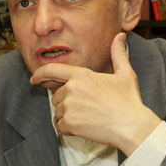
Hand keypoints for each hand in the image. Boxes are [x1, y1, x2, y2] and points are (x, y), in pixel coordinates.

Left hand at [30, 33, 161, 155]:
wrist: (132, 126)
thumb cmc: (129, 101)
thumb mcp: (125, 74)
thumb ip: (118, 54)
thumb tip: (120, 36)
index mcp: (81, 75)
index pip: (52, 70)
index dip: (40, 74)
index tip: (34, 79)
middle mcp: (71, 88)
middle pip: (57, 96)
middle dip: (67, 103)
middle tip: (87, 109)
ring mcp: (69, 106)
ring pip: (58, 112)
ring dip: (69, 117)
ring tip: (89, 118)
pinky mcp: (69, 123)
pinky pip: (60, 126)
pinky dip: (70, 129)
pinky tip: (86, 127)